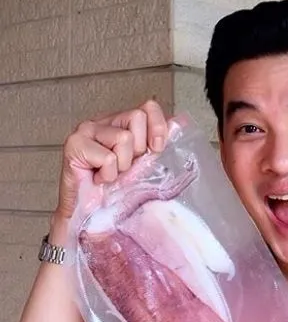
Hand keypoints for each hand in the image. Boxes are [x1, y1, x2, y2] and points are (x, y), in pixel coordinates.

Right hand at [55, 99, 167, 220]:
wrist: (91, 213)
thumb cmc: (116, 190)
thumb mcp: (144, 164)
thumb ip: (157, 144)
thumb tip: (178, 125)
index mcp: (122, 123)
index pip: (148, 107)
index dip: (157, 127)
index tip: (156, 149)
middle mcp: (104, 122)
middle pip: (137, 117)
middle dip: (138, 149)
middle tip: (125, 167)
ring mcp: (87, 130)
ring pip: (124, 138)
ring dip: (122, 165)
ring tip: (111, 175)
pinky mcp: (74, 144)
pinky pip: (108, 157)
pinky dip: (108, 174)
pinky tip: (99, 179)